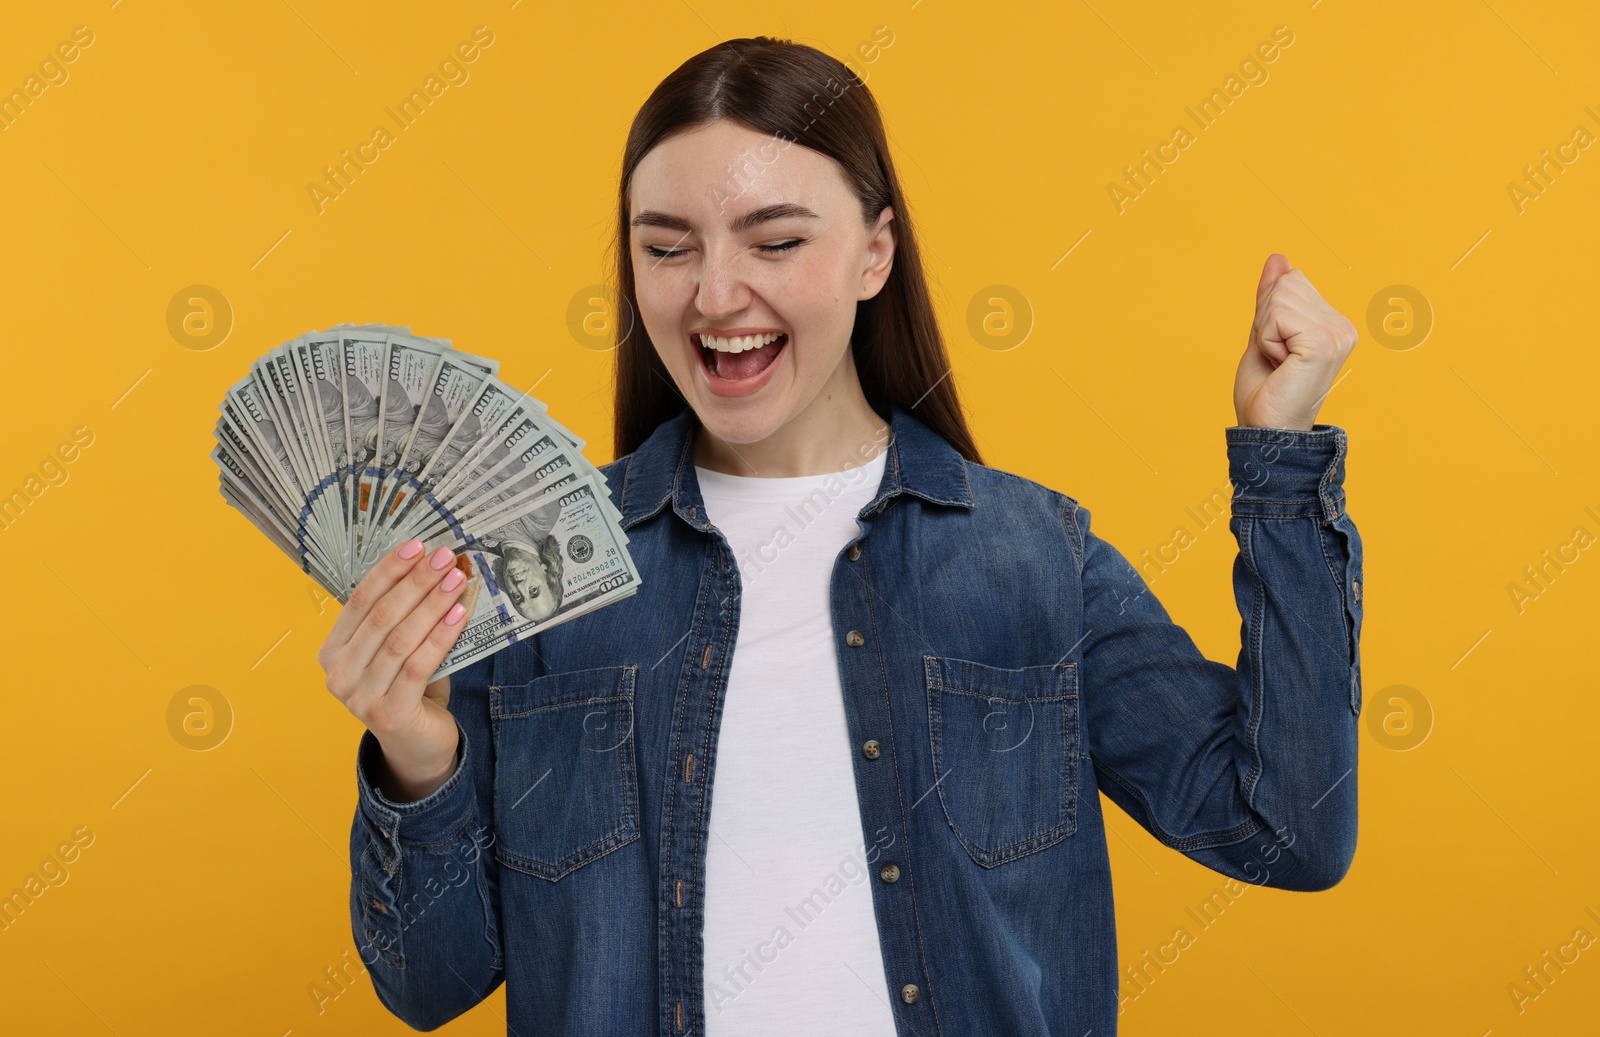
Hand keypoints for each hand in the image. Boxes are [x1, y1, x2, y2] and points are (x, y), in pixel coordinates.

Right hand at [317, 539, 472, 800]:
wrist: (417, 745)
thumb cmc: (408, 689)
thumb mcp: (397, 651)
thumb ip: (404, 618)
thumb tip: (435, 568)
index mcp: (333, 651)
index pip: (360, 601)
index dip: (389, 570)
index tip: (417, 545)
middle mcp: (339, 674)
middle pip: (381, 616)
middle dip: (416, 582)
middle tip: (445, 557)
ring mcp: (360, 697)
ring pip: (400, 639)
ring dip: (432, 605)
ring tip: (457, 580)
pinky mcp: (389, 714)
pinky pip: (419, 665)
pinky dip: (441, 636)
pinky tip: (459, 614)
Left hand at [1233, 253, 1356, 429]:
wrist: (1266, 429)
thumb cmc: (1265, 391)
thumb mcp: (1263, 334)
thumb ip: (1271, 297)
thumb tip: (1278, 258)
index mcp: (1334, 323)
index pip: (1291, 281)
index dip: (1268, 313)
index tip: (1277, 350)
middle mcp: (1343, 326)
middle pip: (1287, 284)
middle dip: (1265, 321)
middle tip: (1275, 359)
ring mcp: (1338, 334)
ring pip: (1280, 298)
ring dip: (1265, 333)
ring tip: (1279, 363)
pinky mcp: (1325, 343)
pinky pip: (1277, 316)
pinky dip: (1266, 340)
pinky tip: (1281, 365)